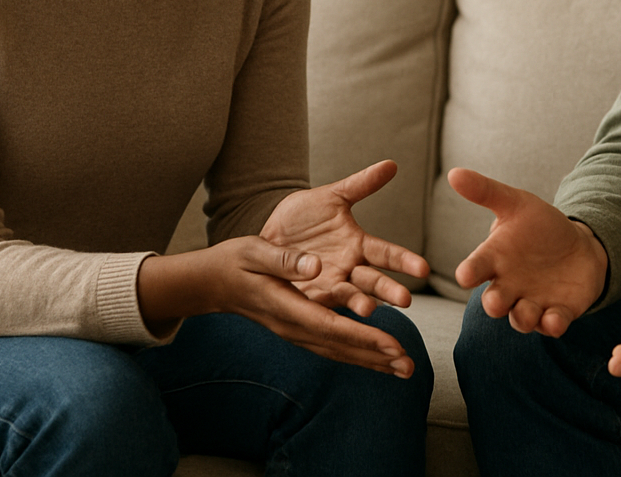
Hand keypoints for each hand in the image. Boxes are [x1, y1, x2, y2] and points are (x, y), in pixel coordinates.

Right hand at [137, 236, 414, 376]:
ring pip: (337, 351)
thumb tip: (316, 266)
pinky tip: (377, 358)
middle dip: (375, 356)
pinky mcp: (297, 329)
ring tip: (402, 369)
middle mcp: (292, 327)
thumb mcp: (255, 251)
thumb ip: (284, 259)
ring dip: (370, 361)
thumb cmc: (235, 261)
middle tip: (407, 365)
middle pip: (339, 346)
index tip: (392, 344)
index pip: (332, 327)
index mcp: (286, 308)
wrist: (213, 282)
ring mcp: (294, 332)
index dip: (364, 337)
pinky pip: (331, 346)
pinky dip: (356, 353)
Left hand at [260, 159, 429, 317]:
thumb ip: (361, 184)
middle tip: (405, 300)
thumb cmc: (302, 215)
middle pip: (373, 281)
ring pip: (350, 296)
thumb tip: (392, 164)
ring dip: (360, 303)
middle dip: (389, 290)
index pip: (387, 253)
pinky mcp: (308, 296)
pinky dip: (328, 311)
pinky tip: (334, 318)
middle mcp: (349, 269)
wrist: (267, 232)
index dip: (404, 261)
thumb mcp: (331, 196)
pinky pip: (320, 304)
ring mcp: (330, 284)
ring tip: (368, 310)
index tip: (423, 269)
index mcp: (358, 245)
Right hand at [449, 167, 608, 336]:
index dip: (470, 273)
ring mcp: (533, 302)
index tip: (465, 275)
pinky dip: (552, 324)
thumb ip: (486, 192)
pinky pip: (552, 324)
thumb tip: (453, 172)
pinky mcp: (558, 313)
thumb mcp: (516, 204)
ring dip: (522, 318)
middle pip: (494, 302)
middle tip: (496, 301)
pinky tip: (555, 320)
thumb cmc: (539, 226)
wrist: (578, 246)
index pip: (476, 268)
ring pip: (521, 318)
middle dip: (494, 304)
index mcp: (495, 260)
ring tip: (527, 312)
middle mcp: (509, 286)